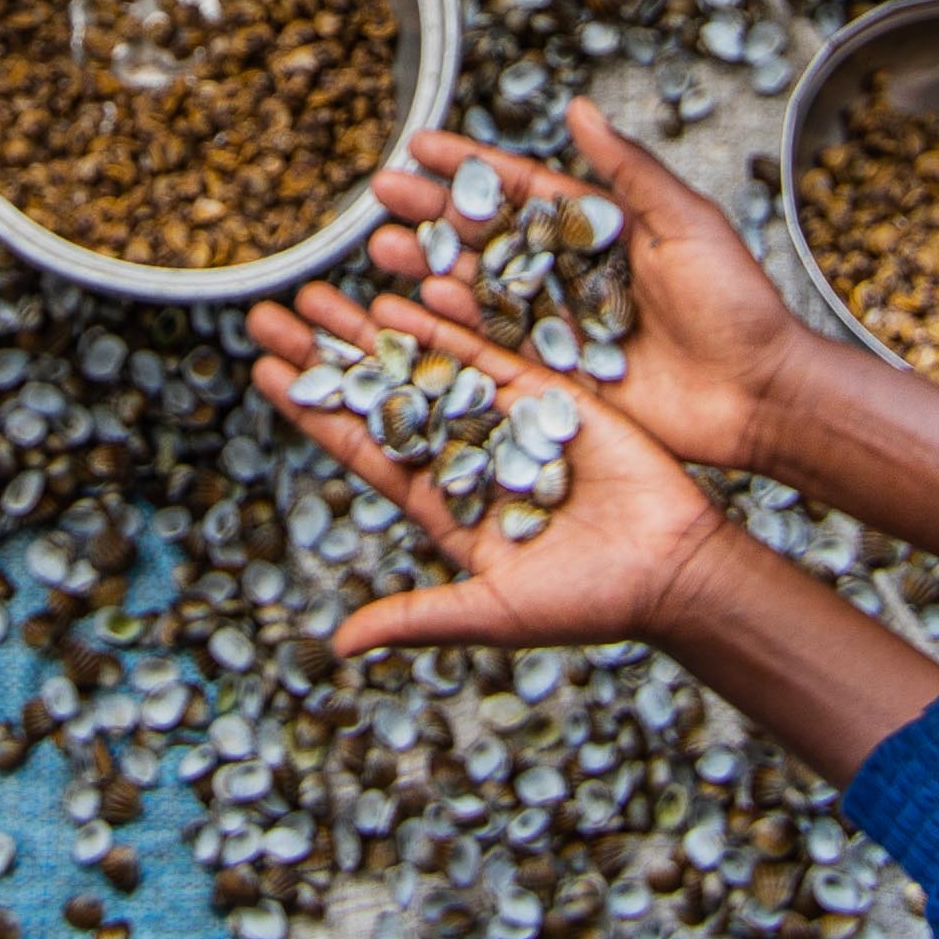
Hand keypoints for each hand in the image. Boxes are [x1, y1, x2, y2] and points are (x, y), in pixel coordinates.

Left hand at [247, 281, 752, 661]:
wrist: (675, 569)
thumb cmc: (587, 603)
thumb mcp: (492, 612)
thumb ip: (417, 617)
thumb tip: (341, 647)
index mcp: (445, 506)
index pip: (362, 449)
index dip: (313, 413)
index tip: (262, 375)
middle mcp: (466, 456)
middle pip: (378, 396)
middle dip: (324, 357)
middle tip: (266, 316)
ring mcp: (504, 420)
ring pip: (421, 363)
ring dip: (369, 330)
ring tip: (317, 291)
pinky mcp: (549, 394)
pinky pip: (486, 349)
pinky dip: (443, 322)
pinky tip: (398, 297)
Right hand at [361, 106, 826, 481]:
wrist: (760, 393)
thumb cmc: (736, 303)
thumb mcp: (686, 222)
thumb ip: (628, 170)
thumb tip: (579, 107)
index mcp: (601, 228)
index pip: (521, 188)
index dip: (469, 165)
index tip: (419, 143)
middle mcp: (572, 272)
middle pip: (487, 236)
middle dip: (432, 214)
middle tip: (380, 194)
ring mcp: (561, 324)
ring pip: (480, 289)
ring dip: (430, 267)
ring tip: (383, 249)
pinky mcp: (558, 375)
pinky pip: (496, 345)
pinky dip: (454, 326)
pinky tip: (416, 307)